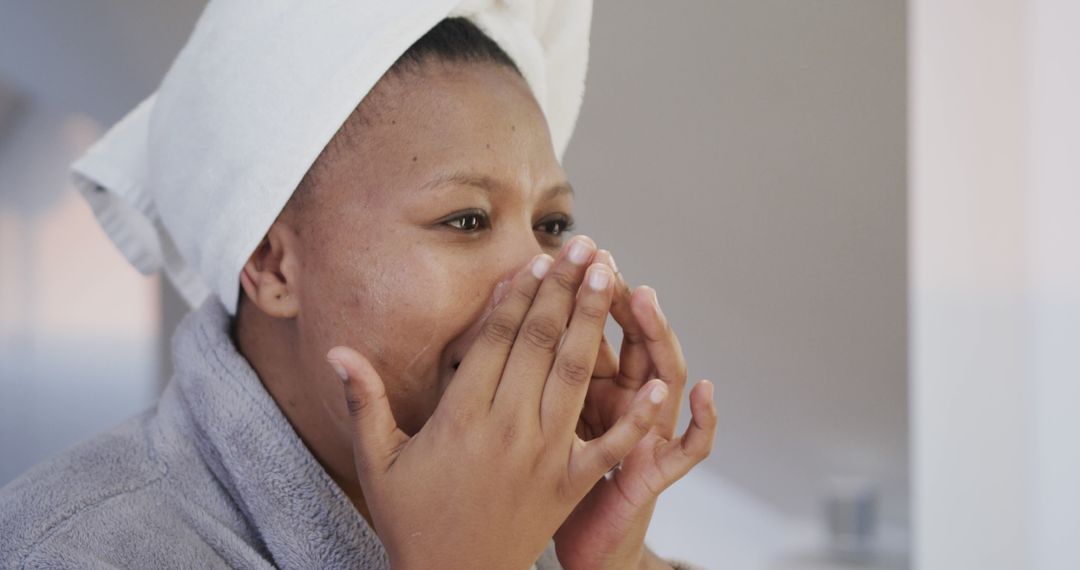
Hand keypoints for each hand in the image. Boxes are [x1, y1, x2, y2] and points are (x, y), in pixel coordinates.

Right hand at [326, 237, 669, 569]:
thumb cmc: (412, 519)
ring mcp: (545, 455)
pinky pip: (610, 444)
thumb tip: (336, 351)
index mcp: (462, 417)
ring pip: (576, 375)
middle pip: (542, 343)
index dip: (519, 295)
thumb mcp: (377, 461)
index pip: (497, 339)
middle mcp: (508, 428)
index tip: (537, 260)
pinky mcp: (571, 483)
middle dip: (565, 289)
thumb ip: (364, 400)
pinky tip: (656, 381)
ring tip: (609, 276)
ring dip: (595, 322)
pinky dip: (635, 415)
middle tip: (583, 246)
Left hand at [554, 250, 717, 569]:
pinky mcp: (657, 473)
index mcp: (594, 389)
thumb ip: (528, 376)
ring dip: (657, 336)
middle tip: (603, 258)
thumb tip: (491, 323)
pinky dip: (703, 420)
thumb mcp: (541, 423)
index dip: (581, 295)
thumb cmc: (551, 484)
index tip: (567, 256)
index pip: (592, 331)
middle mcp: (628, 404)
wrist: (583, 542)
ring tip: (645, 298)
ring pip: (665, 376)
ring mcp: (649, 435)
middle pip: (631, 340)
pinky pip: (690, 448)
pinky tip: (703, 391)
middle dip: (616, 299)